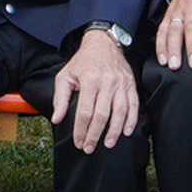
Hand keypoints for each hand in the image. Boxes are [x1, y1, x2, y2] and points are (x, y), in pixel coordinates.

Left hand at [51, 27, 139, 152]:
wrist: (103, 43)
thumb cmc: (83, 61)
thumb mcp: (65, 75)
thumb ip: (60, 98)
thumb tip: (57, 119)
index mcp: (89, 79)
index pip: (85, 111)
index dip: (81, 130)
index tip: (78, 142)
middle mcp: (107, 81)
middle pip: (102, 114)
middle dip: (95, 134)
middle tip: (89, 148)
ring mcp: (121, 83)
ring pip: (121, 111)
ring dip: (114, 131)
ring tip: (108, 144)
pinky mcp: (131, 84)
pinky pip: (134, 105)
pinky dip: (132, 120)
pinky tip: (126, 132)